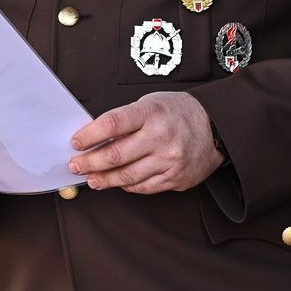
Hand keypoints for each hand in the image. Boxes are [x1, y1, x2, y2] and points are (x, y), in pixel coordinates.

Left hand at [68, 92, 222, 194]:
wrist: (216, 126)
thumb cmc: (176, 112)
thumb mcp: (150, 104)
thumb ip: (125, 120)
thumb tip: (93, 139)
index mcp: (151, 112)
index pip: (111, 124)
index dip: (89, 135)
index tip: (75, 143)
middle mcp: (160, 137)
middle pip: (115, 155)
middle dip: (89, 163)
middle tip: (75, 166)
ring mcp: (170, 160)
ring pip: (127, 176)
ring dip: (104, 180)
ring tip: (92, 179)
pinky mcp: (176, 178)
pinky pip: (144, 187)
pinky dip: (127, 186)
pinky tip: (118, 182)